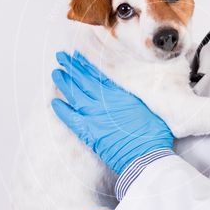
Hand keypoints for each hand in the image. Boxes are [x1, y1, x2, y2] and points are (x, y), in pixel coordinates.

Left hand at [50, 50, 172, 174]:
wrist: (147, 155)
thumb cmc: (154, 132)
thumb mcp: (149, 104)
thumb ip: (137, 93)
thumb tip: (134, 83)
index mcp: (119, 93)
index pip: (98, 73)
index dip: (87, 63)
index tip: (79, 54)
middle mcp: (104, 101)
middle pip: (83, 80)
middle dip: (72, 67)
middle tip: (61, 56)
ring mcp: (94, 116)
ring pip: (74, 95)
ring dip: (64, 83)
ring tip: (56, 72)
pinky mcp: (89, 132)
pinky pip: (70, 119)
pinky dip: (62, 110)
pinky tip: (54, 102)